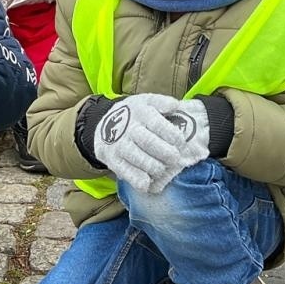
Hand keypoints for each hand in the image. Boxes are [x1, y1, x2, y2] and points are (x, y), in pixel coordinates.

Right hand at [92, 93, 208, 192]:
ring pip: (140, 160)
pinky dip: (140, 181)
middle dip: (167, 154)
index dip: (173, 135)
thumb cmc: (134, 114)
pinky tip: (149, 182)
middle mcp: (129, 129)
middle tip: (175, 158)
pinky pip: (128, 174)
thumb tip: (176, 106)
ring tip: (162, 168)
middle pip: (149, 143)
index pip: (158, 124)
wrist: (103, 124)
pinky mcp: (113, 161)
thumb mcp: (146, 101)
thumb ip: (163, 102)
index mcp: (140, 112)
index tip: (181, 143)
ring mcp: (120, 146)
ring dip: (156, 168)